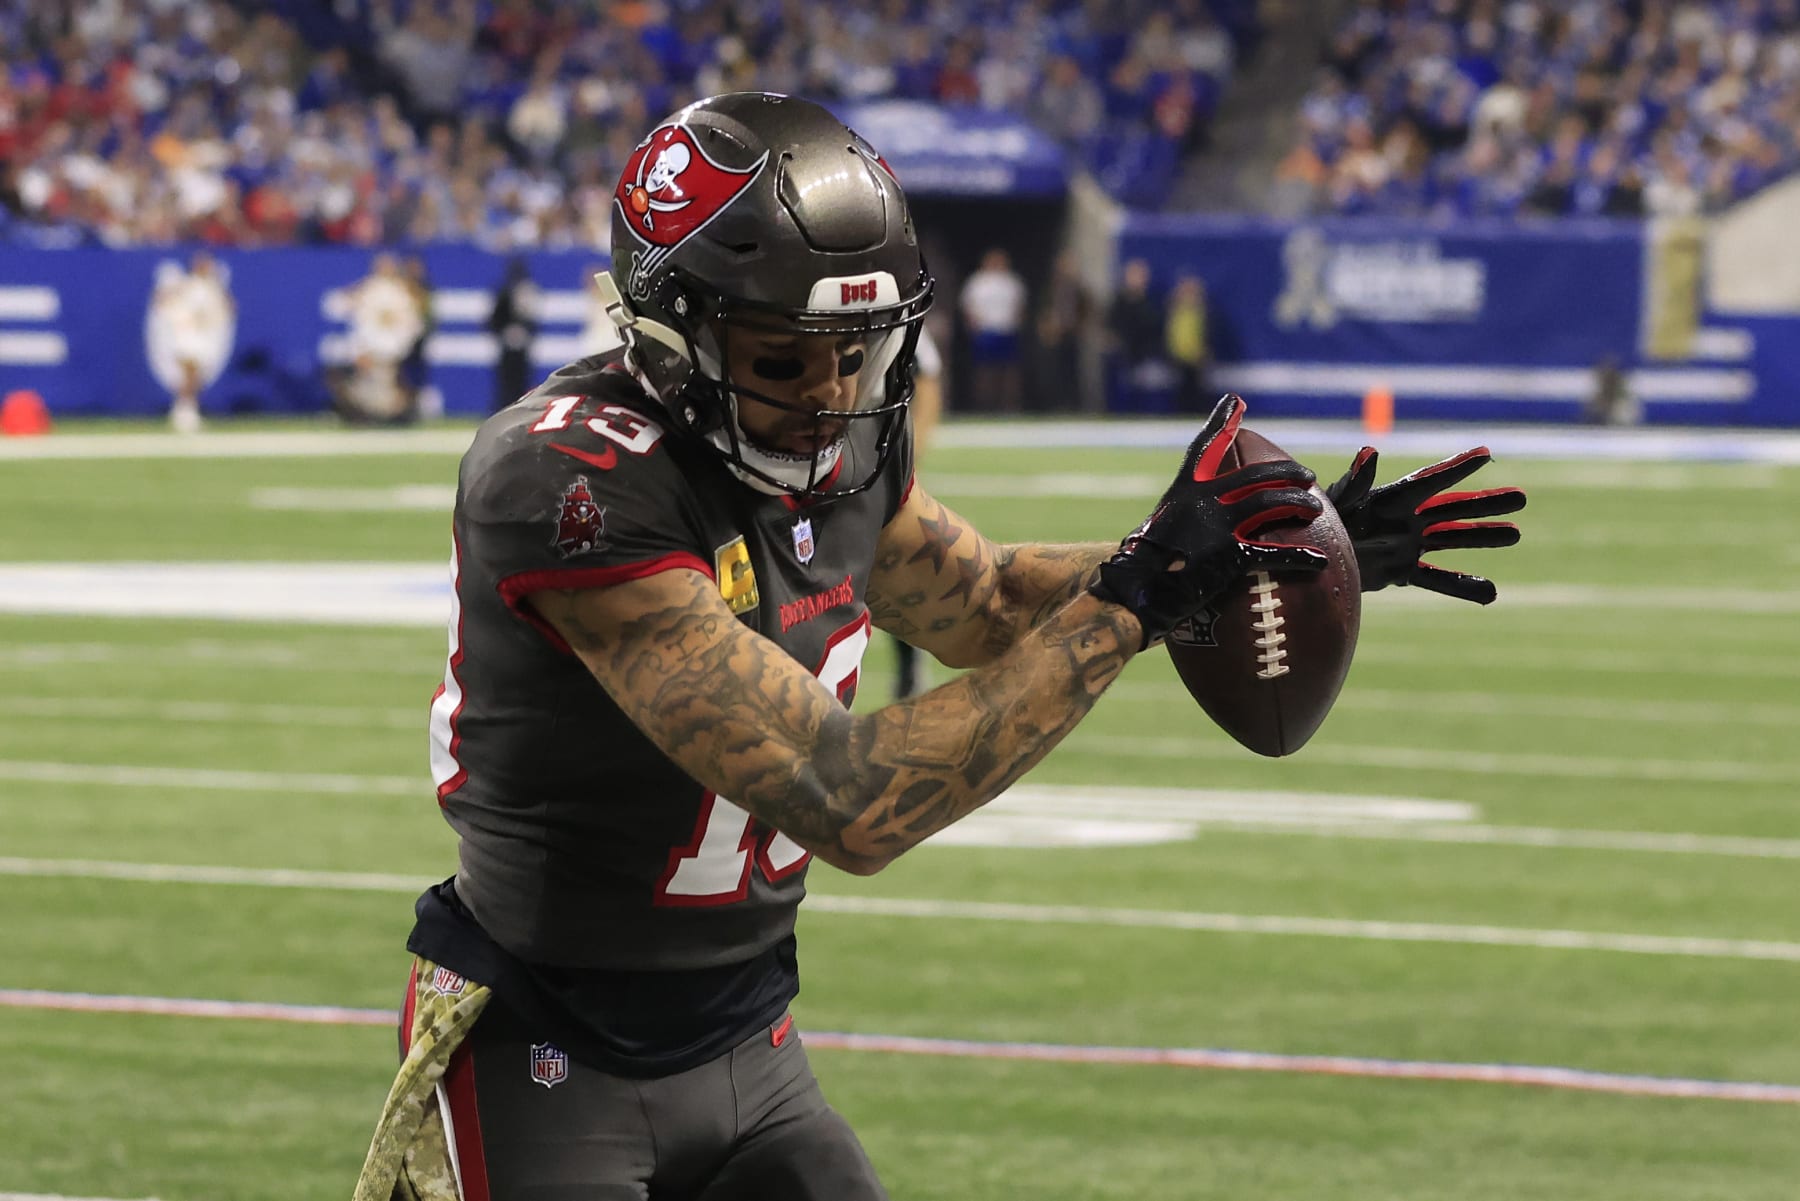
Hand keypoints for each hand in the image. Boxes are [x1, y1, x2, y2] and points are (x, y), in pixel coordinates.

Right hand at [1090, 394, 1326, 649]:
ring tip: (1315, 508)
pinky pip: (1275, 552)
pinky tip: (1318, 560)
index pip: (1204, 448)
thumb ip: (1177, 521)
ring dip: (1298, 503)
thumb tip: (1187, 528)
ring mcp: (1217, 524)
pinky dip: (1301, 555)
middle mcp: (1203, 500)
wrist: (1134, 591)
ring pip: (1270, 503)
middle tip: (1306, 476)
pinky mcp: (1229, 554)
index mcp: (1183, 491)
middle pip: (1254, 476)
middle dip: (1285, 473)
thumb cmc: (1137, 569)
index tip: (1235, 401)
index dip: (1220, 422)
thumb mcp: (1154, 530)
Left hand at [1325, 446, 1525, 603]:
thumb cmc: (1322, 522)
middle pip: (1454, 510)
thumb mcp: (1337, 502)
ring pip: (1453, 540)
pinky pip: (1437, 580)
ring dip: (1484, 538)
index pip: (1432, 482)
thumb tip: (1369, 452)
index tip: (1486, 452)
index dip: (1458, 468)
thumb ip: (1356, 482)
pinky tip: (1491, 593)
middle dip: (1486, 504)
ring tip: (1515, 534)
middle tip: (1521, 498)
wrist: (1311, 560)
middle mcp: (1407, 520)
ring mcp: (1409, 546)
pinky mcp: (1403, 571)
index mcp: (1393, 499)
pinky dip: (1462, 587)